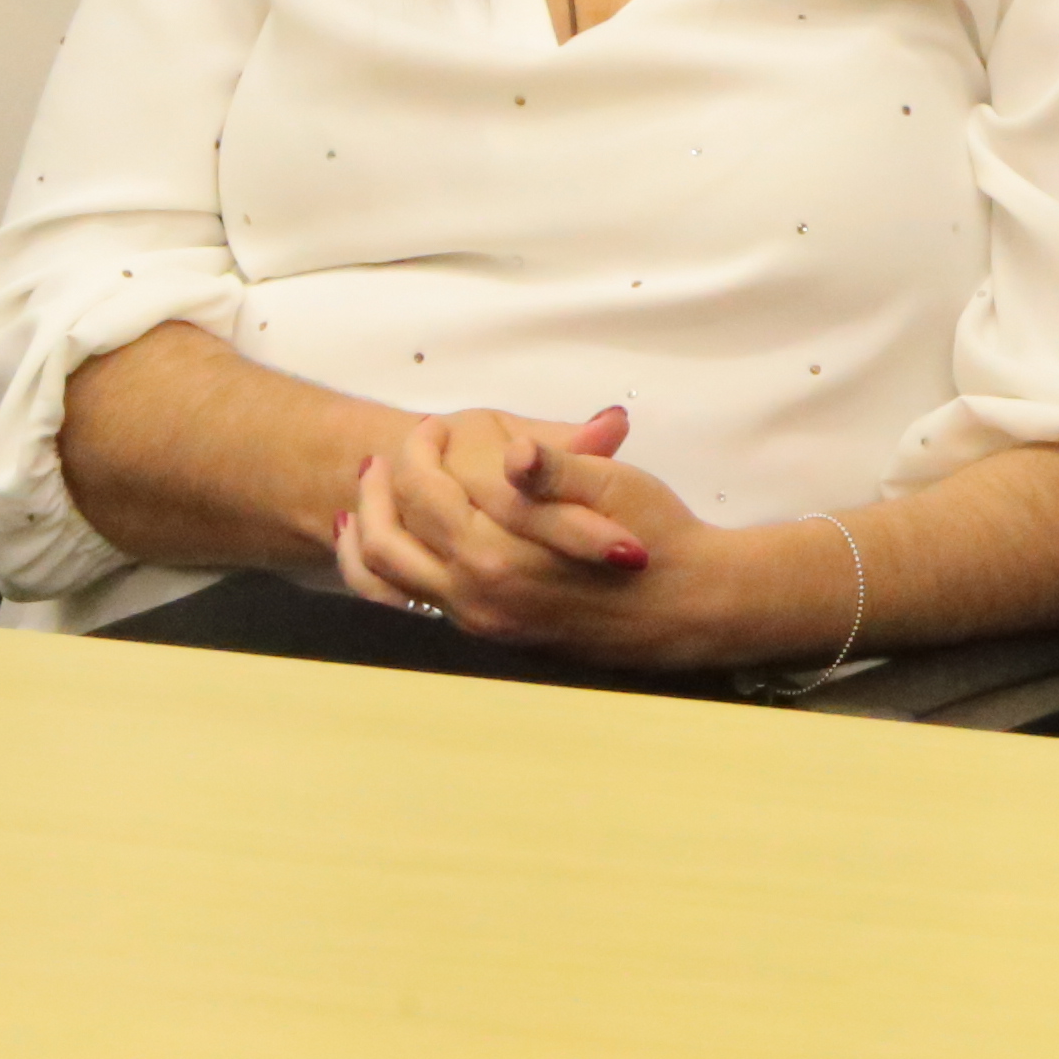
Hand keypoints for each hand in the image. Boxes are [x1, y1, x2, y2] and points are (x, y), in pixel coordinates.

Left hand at [331, 402, 784, 670]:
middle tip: (389, 457)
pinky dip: (382, 577)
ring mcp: (480, 619)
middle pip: (391, 535)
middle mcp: (477, 592)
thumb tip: (513, 448)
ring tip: (370, 501)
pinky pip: (409, 605)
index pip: (427, 492)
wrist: (689, 607)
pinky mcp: (490, 634)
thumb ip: (554, 467)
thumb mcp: (614, 488)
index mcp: (499, 552)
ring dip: (369, 533)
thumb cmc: (659, 536)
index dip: (420, 450)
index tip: (430, 424)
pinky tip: (392, 553)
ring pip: (387, 578)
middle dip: (380, 489)